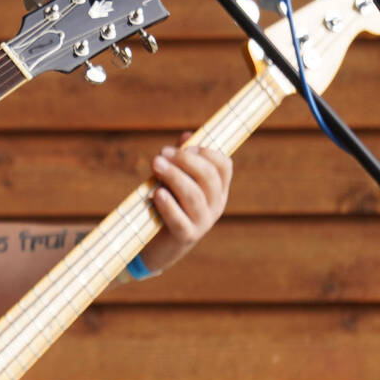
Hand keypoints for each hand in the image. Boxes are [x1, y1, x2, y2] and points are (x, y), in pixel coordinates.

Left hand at [138, 138, 233, 273]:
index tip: (185, 147)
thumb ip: (180, 159)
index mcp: (217, 189)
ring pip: (193, 194)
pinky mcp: (186, 236)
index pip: (223, 165)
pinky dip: (168, 205)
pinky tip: (157, 193)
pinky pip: (180, 219)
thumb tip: (187, 135)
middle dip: (184, 160)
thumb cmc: (166, 204)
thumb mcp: (173, 179)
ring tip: (155, 164)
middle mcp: (216, 204)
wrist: (159, 244)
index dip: (206, 152)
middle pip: (208, 176)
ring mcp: (203, 221)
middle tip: (162, 153)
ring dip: (173, 176)